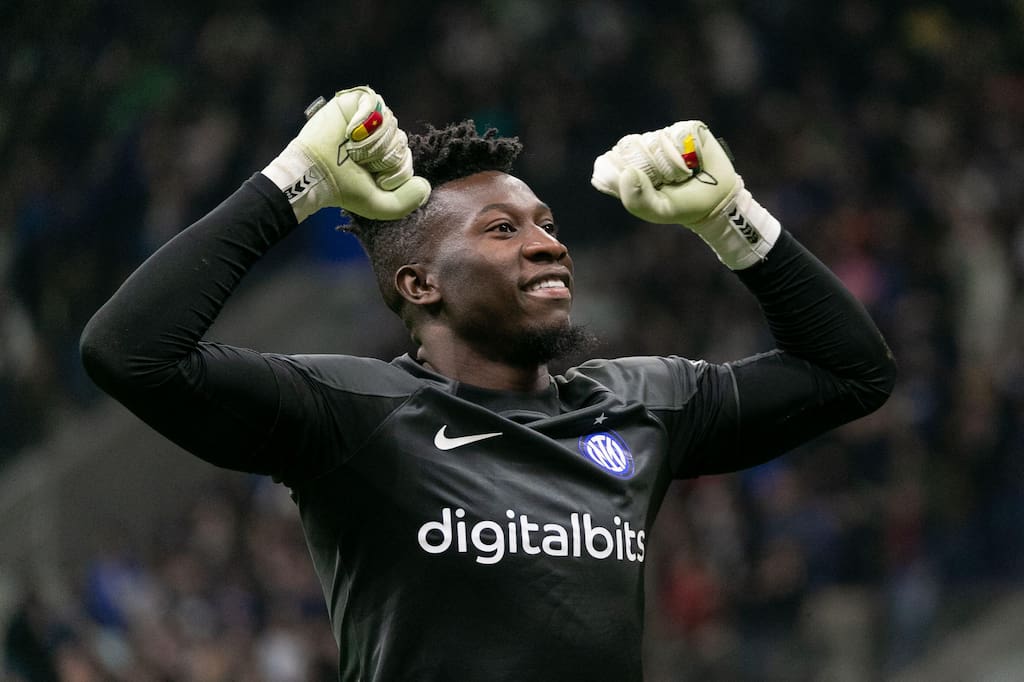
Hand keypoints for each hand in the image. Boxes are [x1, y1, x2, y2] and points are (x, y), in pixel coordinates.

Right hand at [263, 86, 430, 221]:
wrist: (314, 175)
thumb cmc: (343, 189)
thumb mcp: (380, 205)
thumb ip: (406, 203)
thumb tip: (425, 185)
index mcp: (387, 154)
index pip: (406, 157)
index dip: (394, 171)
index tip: (374, 179)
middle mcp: (380, 134)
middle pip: (400, 139)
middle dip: (381, 156)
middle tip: (357, 162)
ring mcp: (368, 116)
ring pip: (389, 122)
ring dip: (371, 142)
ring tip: (351, 149)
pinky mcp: (354, 101)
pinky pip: (374, 101)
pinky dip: (365, 119)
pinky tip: (350, 133)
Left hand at [591, 120, 779, 269]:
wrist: (715, 201)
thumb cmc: (681, 206)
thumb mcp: (657, 210)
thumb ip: (636, 199)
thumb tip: (629, 172)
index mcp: (627, 168)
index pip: (609, 161)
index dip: (623, 172)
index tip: (643, 186)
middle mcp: (642, 149)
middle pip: (632, 146)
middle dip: (651, 168)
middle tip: (666, 182)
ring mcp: (662, 137)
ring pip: (657, 139)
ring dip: (672, 162)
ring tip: (682, 173)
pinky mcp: (685, 129)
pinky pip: (680, 133)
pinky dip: (689, 150)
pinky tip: (694, 161)